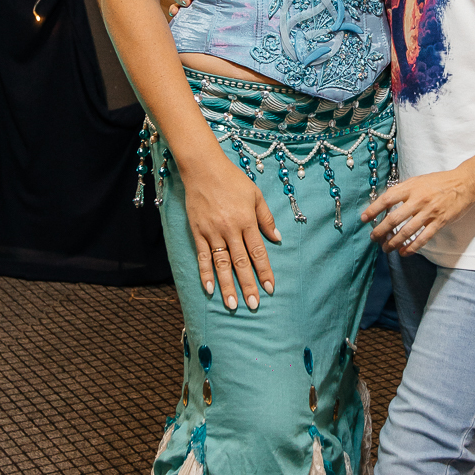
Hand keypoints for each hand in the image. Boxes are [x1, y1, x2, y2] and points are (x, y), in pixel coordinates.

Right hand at [181, 152, 281, 308]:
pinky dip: (205, 273)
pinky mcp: (197, 231)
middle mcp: (230, 229)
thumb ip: (266, 218)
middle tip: (254, 305)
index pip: (258, 252)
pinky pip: (202, 256)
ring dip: (227, 285)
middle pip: (241, 263)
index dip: (265, 272)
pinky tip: (210, 288)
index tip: (270, 288)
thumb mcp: (255, 195)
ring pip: (221, 264)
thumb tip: (277, 238)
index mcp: (247, 220)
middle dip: (248, 285)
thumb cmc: (232, 180)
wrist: (203, 168)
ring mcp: (212, 232)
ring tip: (232, 305)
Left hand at [360, 166, 474, 253]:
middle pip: (394, 218)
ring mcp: (429, 212)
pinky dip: (412, 247)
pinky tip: (404, 252)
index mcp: (411, 187)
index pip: (387, 199)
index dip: (373, 210)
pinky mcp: (439, 222)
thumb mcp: (418, 180)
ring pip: (407, 231)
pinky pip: (423, 238)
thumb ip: (403, 190)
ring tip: (386, 248)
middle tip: (373, 238)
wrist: (464, 183)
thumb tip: (385, 202)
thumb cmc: (440, 182)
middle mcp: (418, 200)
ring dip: (394, 242)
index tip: (364, 218)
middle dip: (380, 231)